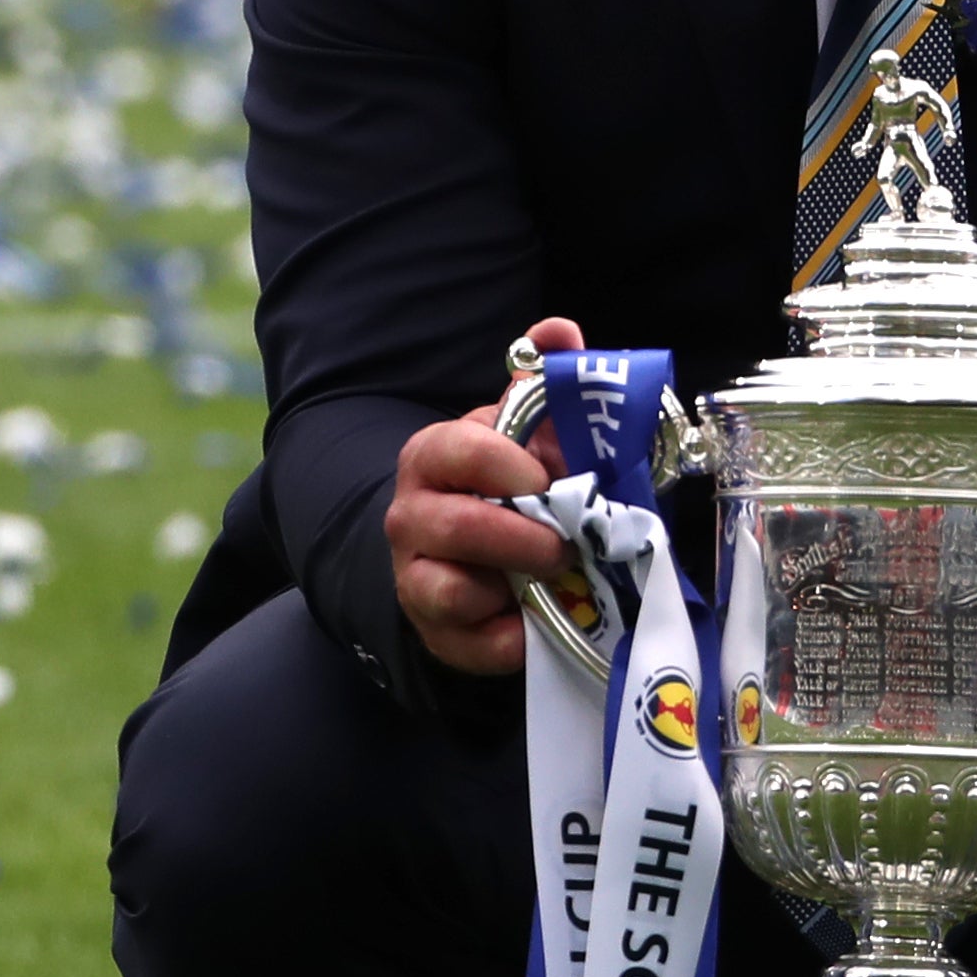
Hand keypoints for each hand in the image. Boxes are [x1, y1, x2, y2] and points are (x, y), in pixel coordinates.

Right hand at [387, 315, 584, 677]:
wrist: (472, 557)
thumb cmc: (507, 485)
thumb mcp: (526, 433)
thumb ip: (543, 383)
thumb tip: (558, 332)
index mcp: (434, 455)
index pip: (457, 449)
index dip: (508, 465)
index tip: (549, 478)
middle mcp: (411, 515)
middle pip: (455, 525)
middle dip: (521, 536)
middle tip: (566, 542)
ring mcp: (415, 575)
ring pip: (447, 589)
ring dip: (511, 586)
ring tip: (552, 578)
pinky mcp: (434, 631)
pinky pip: (469, 643)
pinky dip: (509, 638)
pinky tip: (533, 619)